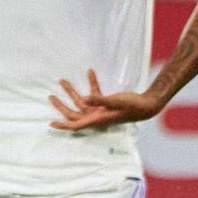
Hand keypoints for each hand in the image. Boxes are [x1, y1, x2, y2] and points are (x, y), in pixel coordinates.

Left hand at [48, 69, 163, 129]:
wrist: (147, 105)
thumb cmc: (132, 106)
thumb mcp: (116, 101)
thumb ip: (99, 100)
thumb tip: (84, 99)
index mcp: (97, 119)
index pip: (76, 125)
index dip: (63, 125)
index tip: (51, 123)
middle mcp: (96, 116)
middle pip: (73, 113)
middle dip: (61, 105)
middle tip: (50, 96)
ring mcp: (100, 110)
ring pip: (81, 102)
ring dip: (72, 92)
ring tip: (63, 80)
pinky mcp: (105, 104)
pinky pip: (95, 94)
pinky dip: (92, 84)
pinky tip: (90, 72)